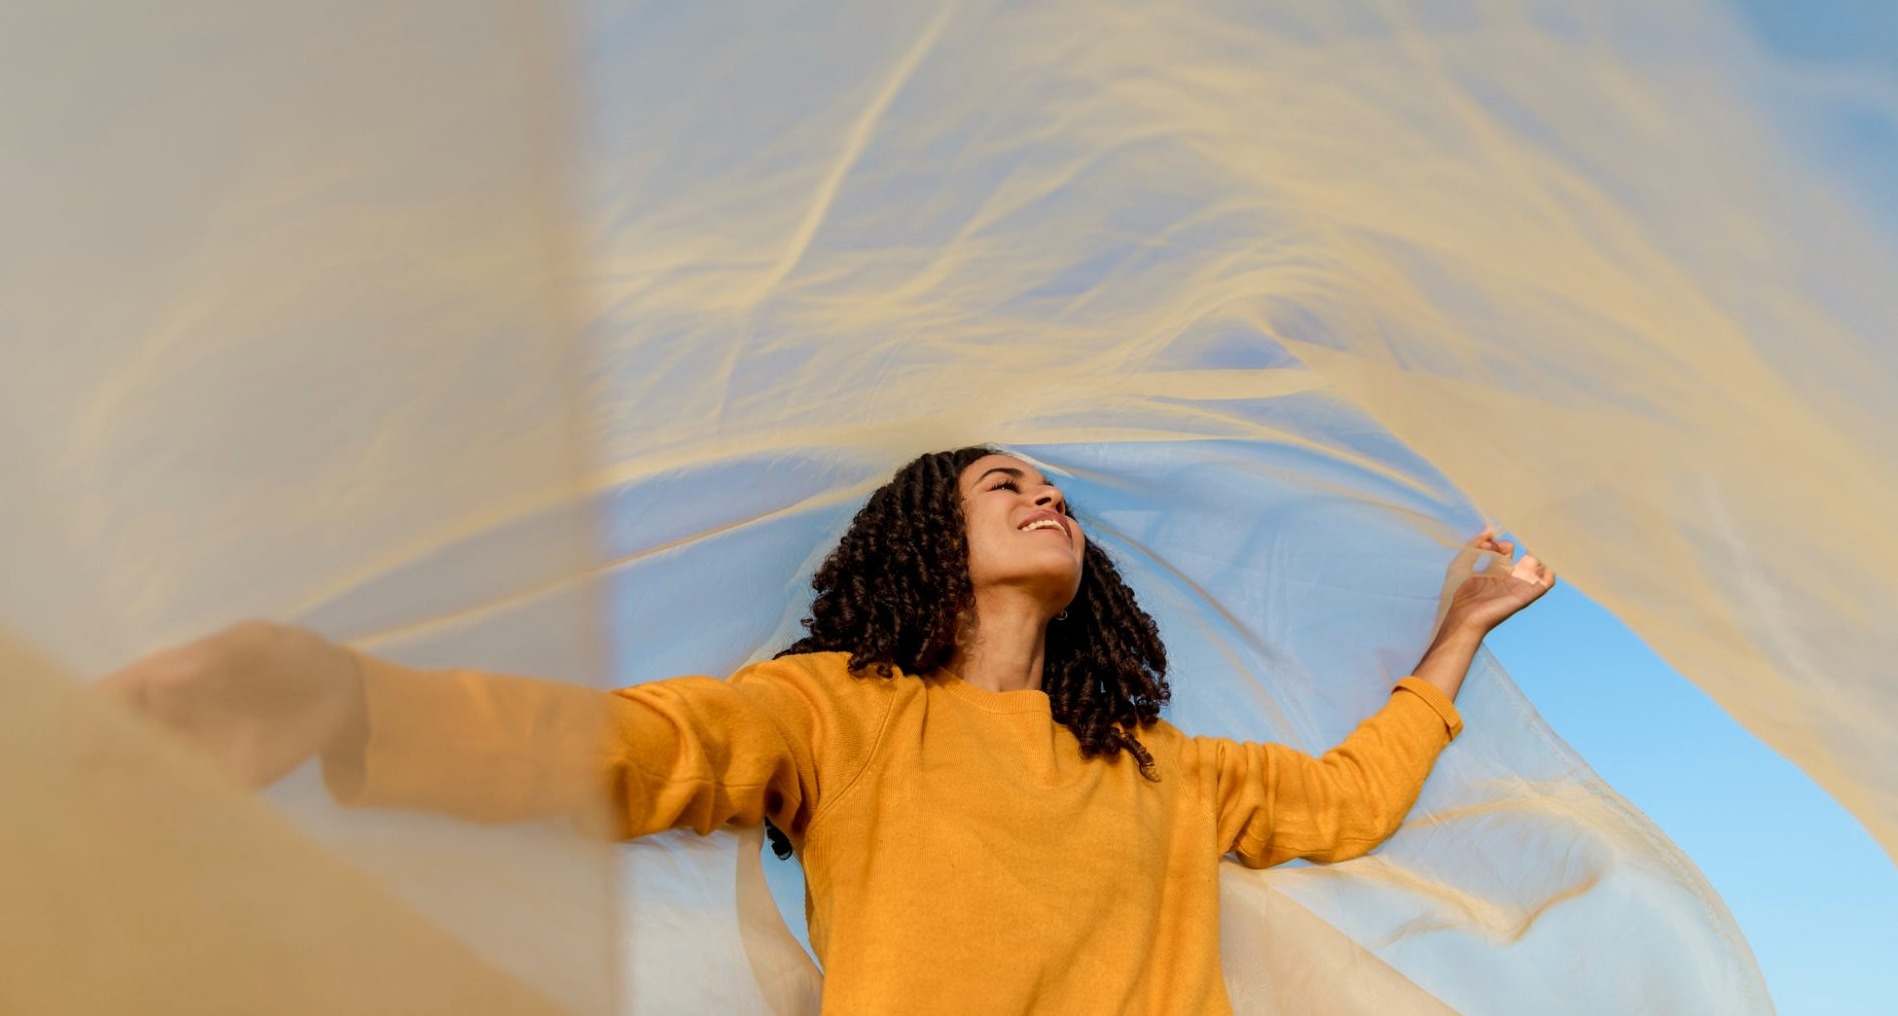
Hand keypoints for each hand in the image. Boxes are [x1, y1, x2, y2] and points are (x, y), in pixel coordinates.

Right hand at [95, 621, 366, 788]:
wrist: (338, 693)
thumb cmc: (289, 656)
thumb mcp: (258, 643)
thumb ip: (216, 656)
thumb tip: (162, 678)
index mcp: (161, 679)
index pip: (104, 700)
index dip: (82, 718)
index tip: (73, 739)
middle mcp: (164, 721)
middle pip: (108, 747)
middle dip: (90, 768)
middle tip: (85, 788)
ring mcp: (188, 754)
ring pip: (135, 780)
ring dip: (118, 798)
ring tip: (111, 815)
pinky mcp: (219, 782)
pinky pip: (180, 801)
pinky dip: (162, 815)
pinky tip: (153, 829)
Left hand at [1439, 527, 1556, 634]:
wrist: (1463, 615)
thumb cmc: (1458, 593)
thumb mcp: (1462, 562)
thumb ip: (1474, 544)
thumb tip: (1489, 530)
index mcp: (1494, 570)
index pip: (1507, 550)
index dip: (1500, 543)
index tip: (1489, 544)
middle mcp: (1508, 578)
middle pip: (1525, 557)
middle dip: (1527, 545)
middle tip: (1521, 537)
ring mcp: (1519, 586)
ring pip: (1538, 568)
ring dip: (1541, 555)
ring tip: (1539, 542)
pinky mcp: (1526, 595)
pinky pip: (1546, 583)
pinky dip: (1550, 571)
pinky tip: (1544, 560)